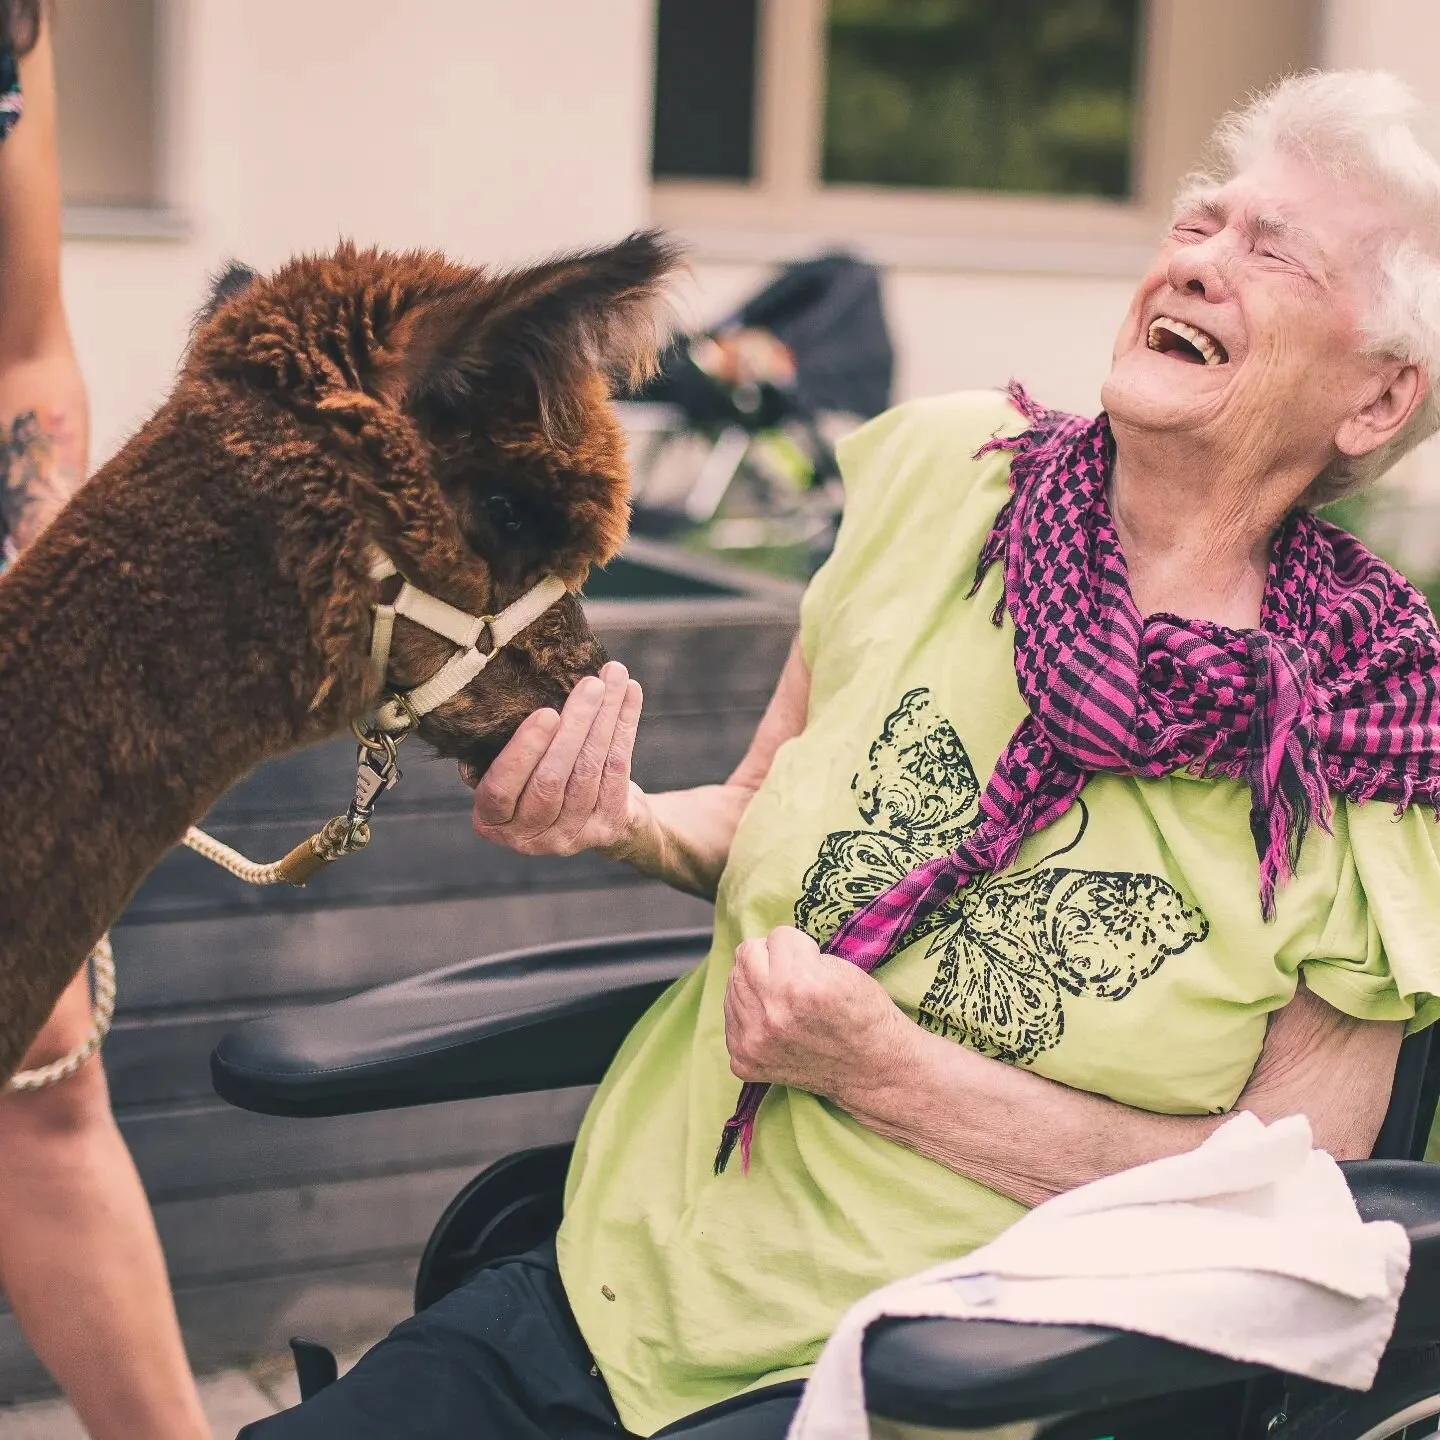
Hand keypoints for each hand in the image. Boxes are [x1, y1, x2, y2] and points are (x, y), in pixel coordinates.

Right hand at [470, 660, 645, 856]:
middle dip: (575, 726)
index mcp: (493, 820)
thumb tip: (506, 691)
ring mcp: (569, 836)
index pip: (501, 789)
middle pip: (551, 780)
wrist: (589, 816)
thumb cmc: (534, 776)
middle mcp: (528, 837)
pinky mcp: (606, 827)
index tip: (546, 713)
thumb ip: (499, 746)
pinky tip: (630, 693)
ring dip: (604, 718)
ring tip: (613, 678)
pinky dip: (625, 726)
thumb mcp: (509, 769)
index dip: (524, 753)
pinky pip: (617, 769)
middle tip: (590, 685)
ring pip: (589, 771)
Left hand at [723, 925, 910, 1101]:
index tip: (813, 963)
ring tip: (785, 1000)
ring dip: (757, 984)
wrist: (871, 1069)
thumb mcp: (839, 969)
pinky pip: (730, 1015)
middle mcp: (773, 1014)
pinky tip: (776, 1021)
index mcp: (800, 985)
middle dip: (771, 958)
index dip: (799, 946)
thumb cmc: (862, 1014)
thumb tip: (762, 949)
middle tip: (794, 976)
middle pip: (746, 954)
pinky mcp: (745, 1060)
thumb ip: (795, 954)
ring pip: (733, 983)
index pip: (777, 935)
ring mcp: (755, 1041)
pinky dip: (749, 1012)